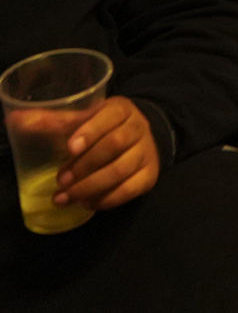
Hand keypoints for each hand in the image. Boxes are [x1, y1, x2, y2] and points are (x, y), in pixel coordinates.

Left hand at [49, 97, 159, 211]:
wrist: (143, 136)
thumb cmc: (103, 127)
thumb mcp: (83, 119)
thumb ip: (52, 121)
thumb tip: (13, 119)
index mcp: (121, 110)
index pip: (109, 117)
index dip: (90, 132)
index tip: (69, 149)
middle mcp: (138, 128)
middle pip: (114, 145)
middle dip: (84, 166)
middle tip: (60, 181)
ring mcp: (146, 152)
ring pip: (121, 169)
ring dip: (90, 186)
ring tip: (65, 198)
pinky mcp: (150, 174)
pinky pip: (131, 189)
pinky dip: (108, 198)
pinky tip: (89, 203)